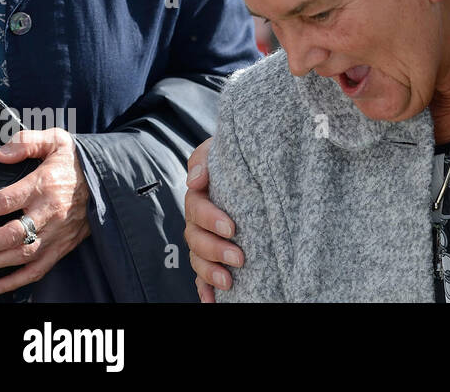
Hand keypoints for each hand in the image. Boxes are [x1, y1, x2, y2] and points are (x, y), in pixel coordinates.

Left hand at [0, 128, 90, 295]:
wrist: (110, 177)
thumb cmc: (76, 160)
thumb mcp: (56, 140)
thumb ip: (27, 142)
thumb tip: (1, 154)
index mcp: (44, 186)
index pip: (5, 200)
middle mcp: (50, 212)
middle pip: (13, 235)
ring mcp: (57, 232)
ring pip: (22, 255)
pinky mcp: (63, 245)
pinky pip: (39, 268)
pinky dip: (17, 281)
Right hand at [184, 137, 243, 302]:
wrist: (253, 164)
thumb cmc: (237, 156)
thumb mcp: (221, 149)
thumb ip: (205, 159)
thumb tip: (196, 178)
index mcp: (199, 196)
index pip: (196, 209)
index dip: (211, 220)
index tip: (232, 228)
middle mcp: (199, 220)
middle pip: (196, 239)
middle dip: (215, 251)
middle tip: (239, 258)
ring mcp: (206, 239)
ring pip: (198, 259)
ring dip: (210, 273)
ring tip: (229, 282)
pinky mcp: (214, 255)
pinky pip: (202, 276)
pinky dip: (205, 290)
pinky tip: (212, 300)